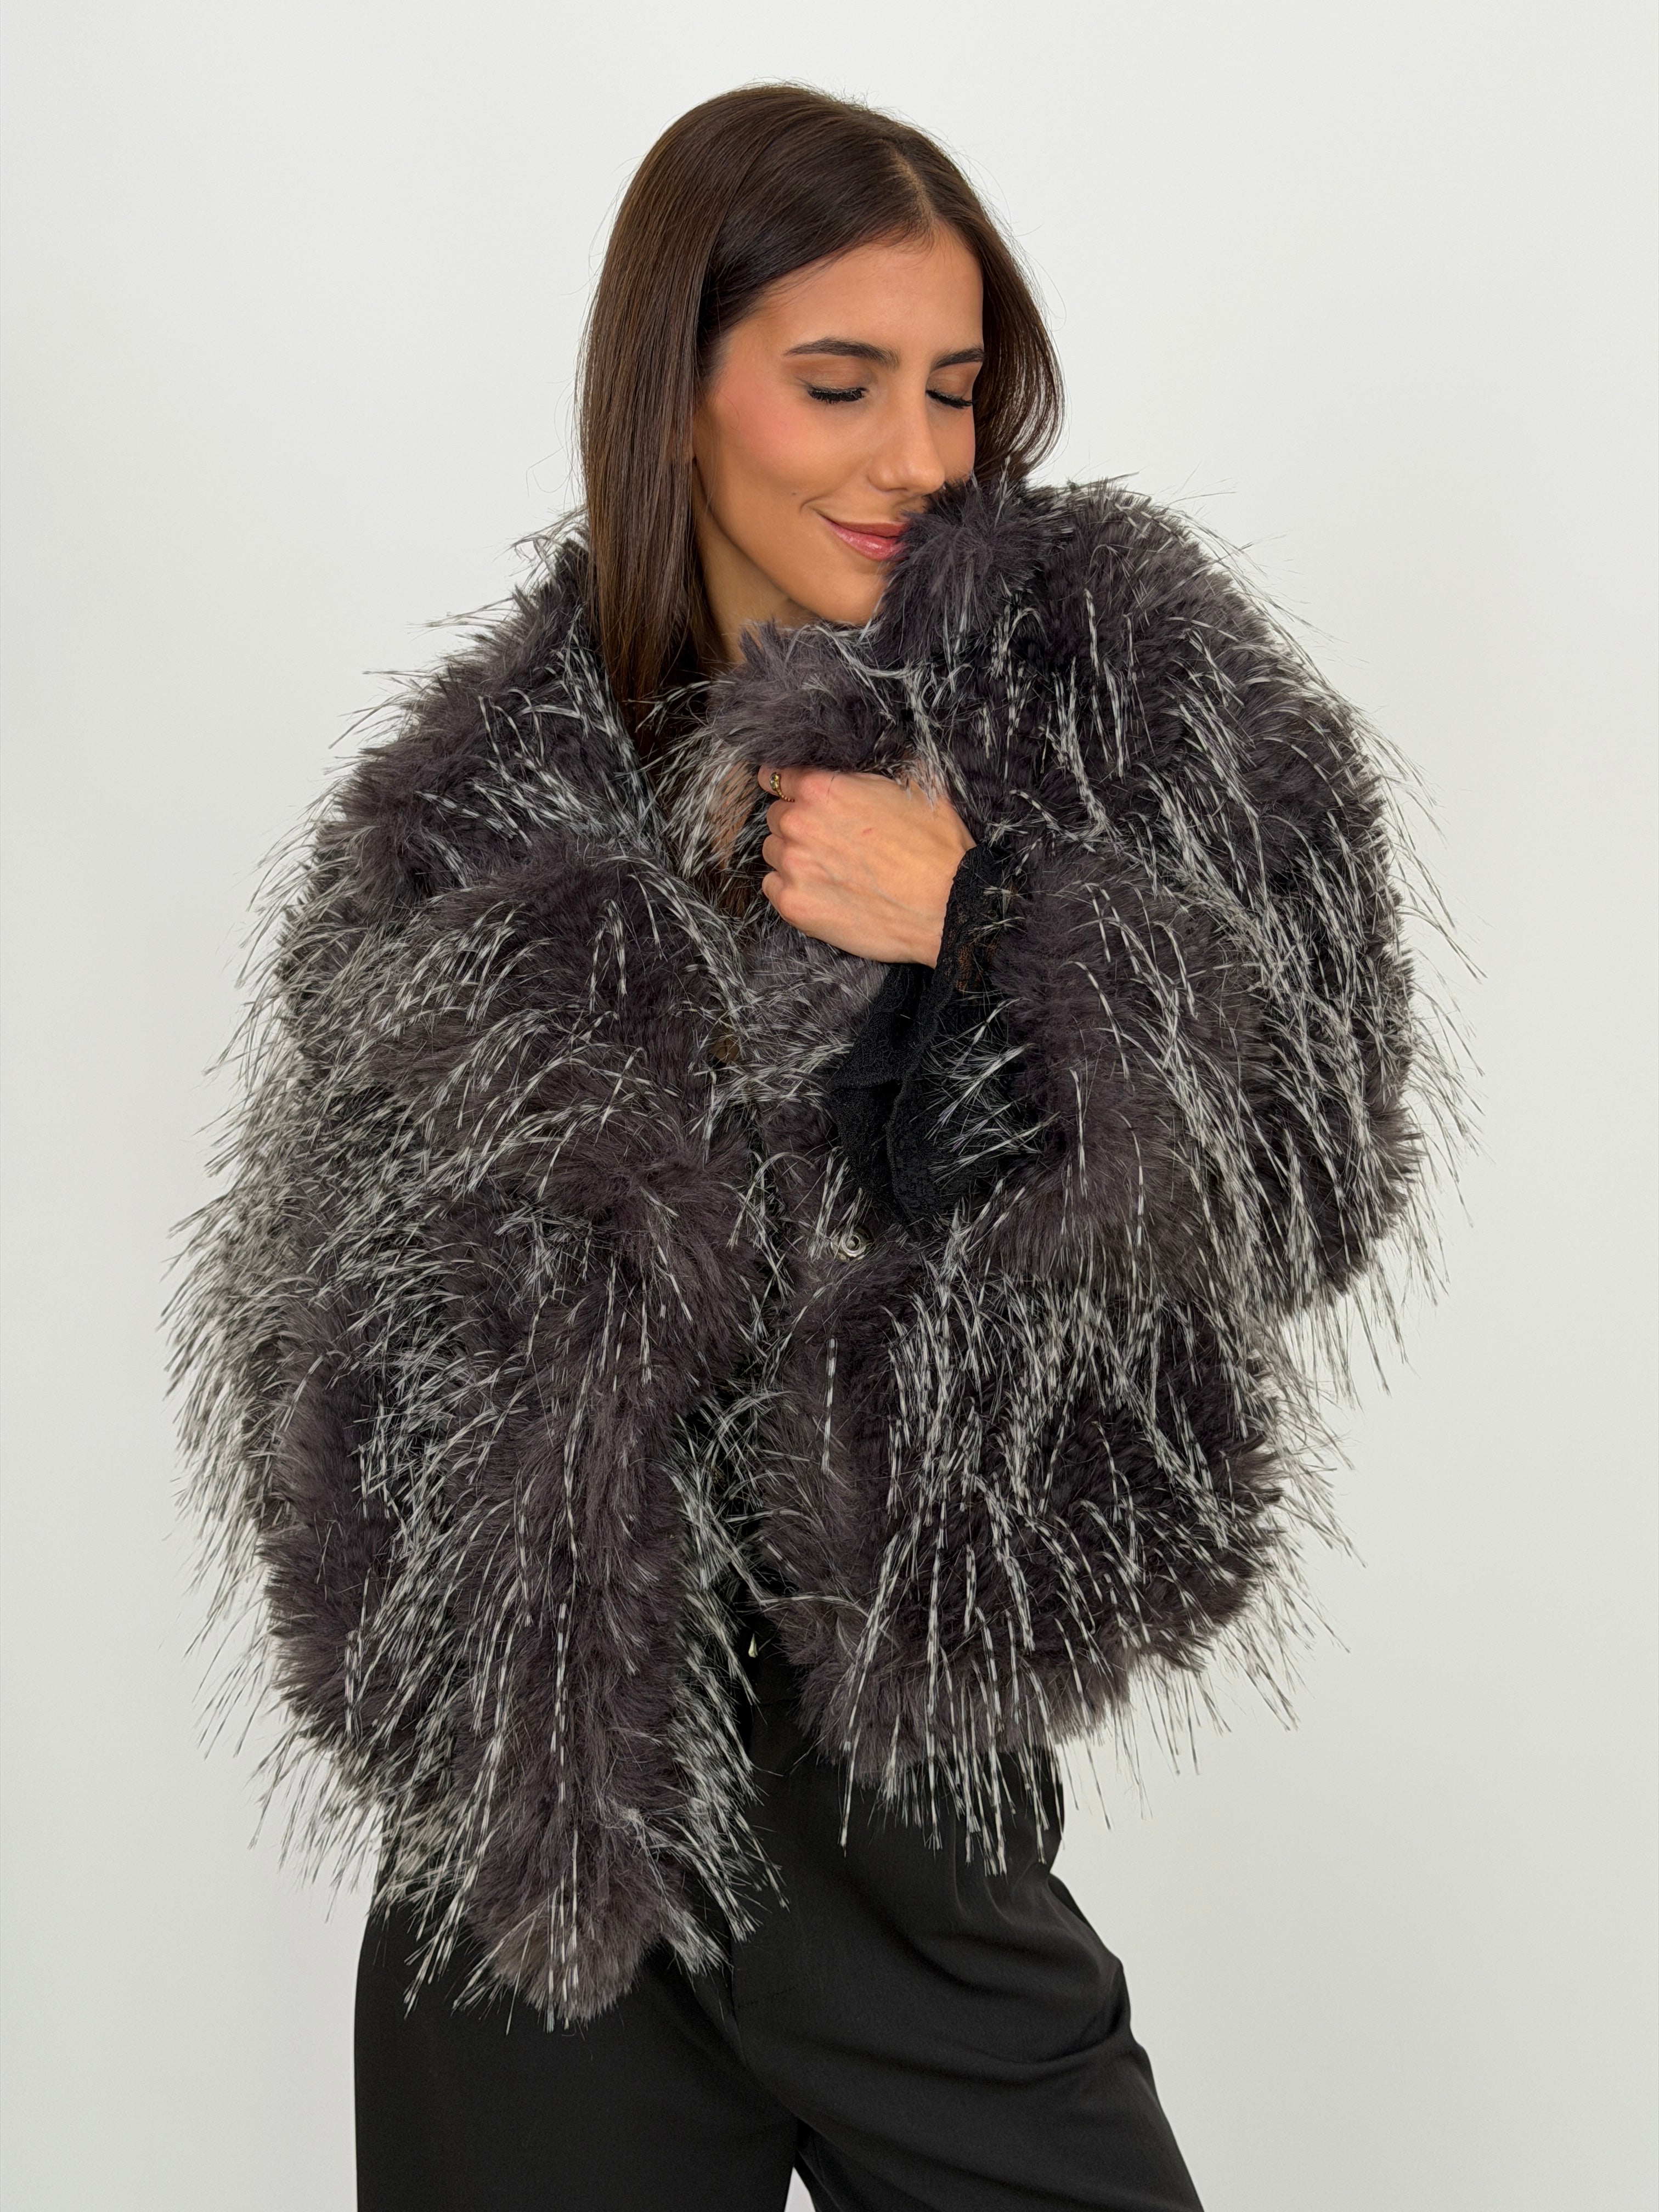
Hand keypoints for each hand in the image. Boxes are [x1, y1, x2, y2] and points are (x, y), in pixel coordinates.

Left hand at [755, 761, 973, 965]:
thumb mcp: (917, 785)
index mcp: (822, 788)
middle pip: (777, 816)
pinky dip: (791, 887)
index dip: (788, 785)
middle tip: (829, 839)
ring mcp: (793, 866)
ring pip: (774, 851)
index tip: (792, 794)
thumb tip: (874, 755)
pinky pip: (773, 888)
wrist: (948, 908)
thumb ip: (879, 766)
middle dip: (798, 823)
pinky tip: (822, 890)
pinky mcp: (794, 905)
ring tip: (829, 867)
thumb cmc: (936, 848)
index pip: (779, 775)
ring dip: (793, 855)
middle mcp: (799, 823)